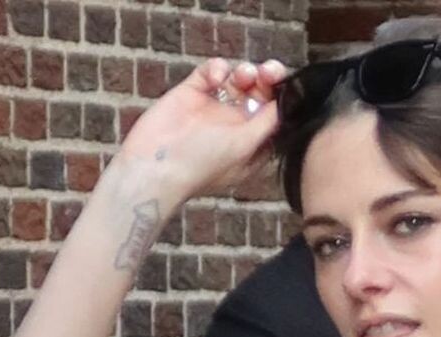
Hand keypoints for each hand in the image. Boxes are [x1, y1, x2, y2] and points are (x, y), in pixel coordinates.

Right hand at [117, 55, 287, 195]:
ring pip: (238, 80)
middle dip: (267, 80)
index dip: (282, 98)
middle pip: (260, 95)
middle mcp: (235, 126)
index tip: (284, 85)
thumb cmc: (201, 164)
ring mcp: (214, 108)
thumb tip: (286, 103)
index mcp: (251, 145)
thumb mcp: (244, 146)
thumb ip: (267, 124)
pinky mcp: (193, 92)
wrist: (154, 164)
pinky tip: (214, 78)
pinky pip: (211, 72)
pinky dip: (217, 69)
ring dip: (245, 72)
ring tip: (242, 76)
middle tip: (268, 72)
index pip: (274, 117)